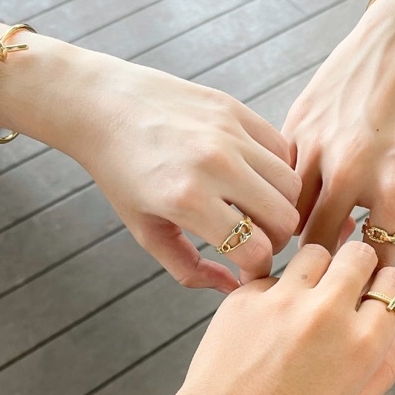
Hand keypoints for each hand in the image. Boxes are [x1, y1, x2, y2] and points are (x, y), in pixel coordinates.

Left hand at [70, 58, 300, 292]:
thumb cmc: (121, 173)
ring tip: (254, 210)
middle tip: (254, 241)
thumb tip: (233, 288)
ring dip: (279, 206)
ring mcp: (229, 133)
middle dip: (274, 241)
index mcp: (187, 200)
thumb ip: (189, 268)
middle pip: (284, 220)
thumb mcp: (146, 231)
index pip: (256, 250)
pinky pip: (282, 150)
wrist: (103, 106)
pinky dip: (274, 171)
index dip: (257, 269)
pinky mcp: (235, 110)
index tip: (247, 269)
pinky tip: (250, 177)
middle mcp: (215, 164)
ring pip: (291, 185)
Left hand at [134, 241, 394, 394]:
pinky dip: (274, 293)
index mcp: (363, 344)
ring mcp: (282, 300)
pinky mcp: (244, 296)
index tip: (373, 296)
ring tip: (302, 305)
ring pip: (315, 252)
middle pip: (358, 254)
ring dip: (316, 271)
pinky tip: (264, 326)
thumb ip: (382, 362)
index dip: (386, 288)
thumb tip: (391, 322)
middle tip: (341, 290)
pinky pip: (272, 276)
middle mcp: (327, 313)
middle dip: (356, 267)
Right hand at [283, 0, 394, 267]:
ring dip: (302, 229)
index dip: (370, 277)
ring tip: (319, 229)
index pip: (373, 255)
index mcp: (394, 182)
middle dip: (327, 263)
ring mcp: (317, 147)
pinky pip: (282, 178)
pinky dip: (291, 193)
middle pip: (320, 244)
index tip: (367, 283)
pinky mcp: (295, 128)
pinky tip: (309, 191)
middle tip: (333, 266)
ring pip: (290, 214)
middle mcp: (350, 169)